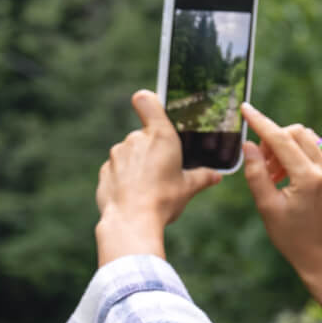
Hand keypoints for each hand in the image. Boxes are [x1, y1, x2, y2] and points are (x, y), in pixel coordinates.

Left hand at [95, 90, 223, 262]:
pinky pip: (117, 169)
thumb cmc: (163, 200)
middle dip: (151, 150)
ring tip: (148, 187)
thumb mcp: (188, 188)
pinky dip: (123, 178)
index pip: (147, 100)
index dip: (149, 101)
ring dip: (137, 164)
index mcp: (160, 135)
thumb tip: (216, 176)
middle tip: (163, 171)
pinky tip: (133, 195)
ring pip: (129, 153)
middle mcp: (135, 139)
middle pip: (143, 135)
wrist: (131, 221)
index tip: (153, 110)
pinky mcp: (105, 170)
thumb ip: (202, 177)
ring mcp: (117, 154)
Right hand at [240, 103, 321, 281]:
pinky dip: (299, 153)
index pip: (282, 140)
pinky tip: (289, 175)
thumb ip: (256, 173)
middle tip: (263, 164)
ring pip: (308, 137)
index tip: (246, 109)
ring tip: (275, 173)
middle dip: (274, 139)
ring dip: (287, 146)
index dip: (261, 123)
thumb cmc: (290, 236)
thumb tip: (248, 144)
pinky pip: (317, 149)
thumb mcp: (266, 207)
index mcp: (309, 179)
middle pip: (296, 132)